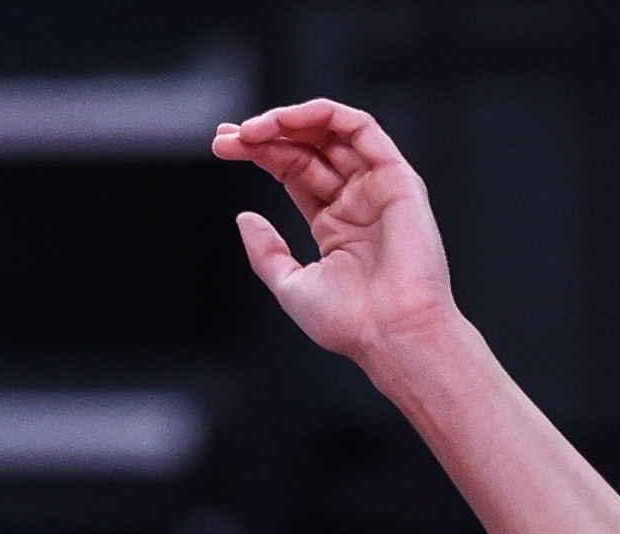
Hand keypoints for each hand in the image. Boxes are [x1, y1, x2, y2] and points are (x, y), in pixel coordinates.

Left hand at [213, 99, 458, 371]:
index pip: (294, 173)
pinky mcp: (396, 176)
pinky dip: (324, 115)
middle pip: (307, 150)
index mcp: (335, 227)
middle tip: (229, 136)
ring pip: (331, 133)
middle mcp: (356, 202)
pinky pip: (360, 127)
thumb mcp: (291, 286)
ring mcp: (376, 187)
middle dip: (266, 136)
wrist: (391, 333)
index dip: (260, 155)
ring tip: (253, 129)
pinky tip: (288, 120)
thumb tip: (244, 218)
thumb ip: (266, 252)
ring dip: (289, 121)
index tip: (223, 148)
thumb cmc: (349, 323)